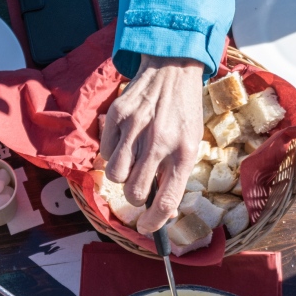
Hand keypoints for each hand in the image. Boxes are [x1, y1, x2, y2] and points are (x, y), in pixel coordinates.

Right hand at [100, 55, 205, 232]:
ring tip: (133, 162)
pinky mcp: (117, 116)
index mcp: (184, 151)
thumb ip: (175, 173)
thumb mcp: (190, 141)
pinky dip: (113, 155)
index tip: (147, 228)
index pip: (166, 201)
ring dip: (122, 177)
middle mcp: (159, 141)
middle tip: (141, 189)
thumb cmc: (183, 110)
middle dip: (136, 199)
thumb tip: (161, 210)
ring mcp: (135, 128)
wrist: (172, 67)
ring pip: (115, 176)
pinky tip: (126, 142)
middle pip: (135, 193)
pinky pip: (106, 153)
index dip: (154, 223)